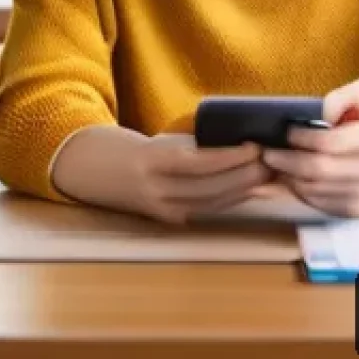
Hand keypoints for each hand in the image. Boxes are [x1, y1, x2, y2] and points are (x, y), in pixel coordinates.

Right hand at [132, 133, 273, 223]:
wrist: (87, 170)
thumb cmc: (123, 147)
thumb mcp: (152, 140)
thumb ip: (186, 144)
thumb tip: (228, 140)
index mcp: (151, 162)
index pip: (199, 165)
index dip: (229, 159)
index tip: (254, 147)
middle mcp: (156, 191)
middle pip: (210, 188)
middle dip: (245, 176)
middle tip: (271, 161)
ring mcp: (161, 209)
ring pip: (211, 203)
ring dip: (243, 191)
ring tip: (267, 175)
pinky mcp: (165, 219)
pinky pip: (204, 211)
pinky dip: (228, 201)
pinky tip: (248, 191)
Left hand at [261, 77, 358, 216]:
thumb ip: (345, 96)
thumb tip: (321, 115)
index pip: (334, 142)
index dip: (304, 137)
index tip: (288, 131)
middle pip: (320, 169)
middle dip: (287, 160)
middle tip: (268, 152)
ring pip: (316, 189)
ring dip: (289, 177)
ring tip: (275, 164)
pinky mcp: (358, 212)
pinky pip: (321, 204)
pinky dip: (300, 191)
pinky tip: (291, 178)